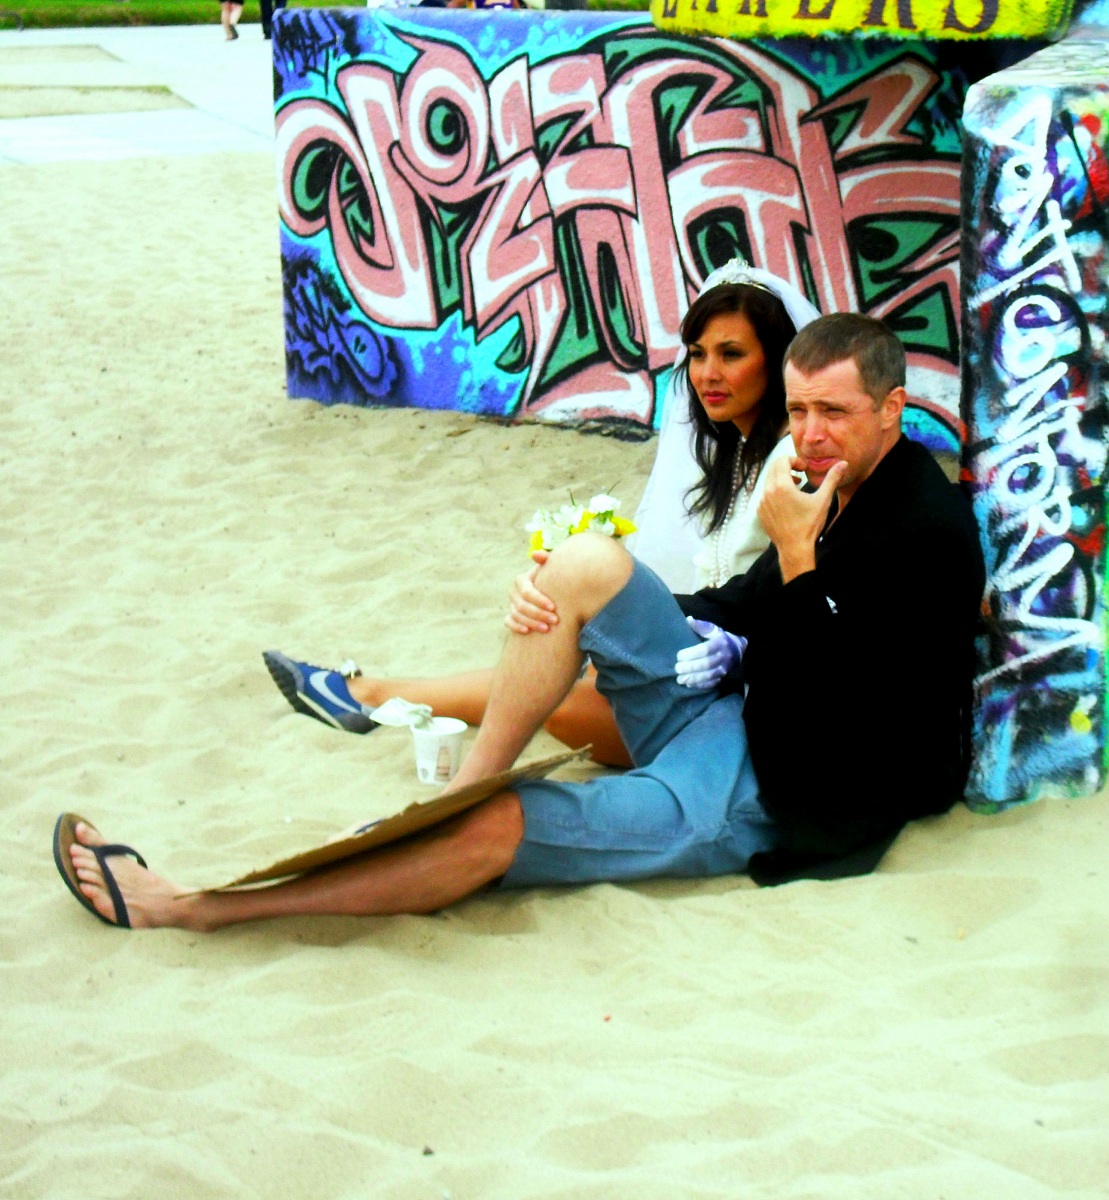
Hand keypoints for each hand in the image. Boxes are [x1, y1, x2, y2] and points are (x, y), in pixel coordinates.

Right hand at [505, 549, 558, 633]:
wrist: (548, 591)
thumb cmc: (551, 578)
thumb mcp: (550, 568)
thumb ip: (546, 559)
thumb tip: (536, 554)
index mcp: (521, 580)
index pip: (527, 592)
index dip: (539, 600)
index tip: (553, 607)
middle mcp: (513, 592)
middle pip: (522, 606)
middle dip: (539, 614)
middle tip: (555, 620)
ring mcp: (511, 604)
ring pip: (517, 615)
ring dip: (532, 623)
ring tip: (547, 629)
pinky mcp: (510, 616)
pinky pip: (508, 622)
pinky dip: (516, 627)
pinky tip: (528, 631)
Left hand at [674, 617, 746, 688]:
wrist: (737, 650)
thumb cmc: (720, 638)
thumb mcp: (713, 630)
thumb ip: (701, 626)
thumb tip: (688, 619)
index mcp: (720, 643)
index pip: (705, 649)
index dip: (691, 654)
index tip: (679, 656)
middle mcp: (723, 657)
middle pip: (706, 664)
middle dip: (690, 668)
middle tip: (677, 668)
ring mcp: (724, 669)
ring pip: (709, 676)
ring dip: (693, 678)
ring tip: (680, 679)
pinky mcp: (722, 677)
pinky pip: (712, 684)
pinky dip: (700, 685)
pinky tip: (689, 684)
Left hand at [757, 455, 845, 582]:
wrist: (795, 548)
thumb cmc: (809, 524)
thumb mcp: (823, 500)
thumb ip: (832, 479)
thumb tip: (843, 463)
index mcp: (781, 486)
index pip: (782, 460)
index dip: (795, 460)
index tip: (805, 469)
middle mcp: (767, 492)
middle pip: (773, 468)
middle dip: (787, 467)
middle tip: (800, 475)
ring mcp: (761, 502)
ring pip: (768, 481)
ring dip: (781, 479)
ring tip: (795, 488)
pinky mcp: (760, 512)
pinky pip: (765, 494)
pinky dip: (775, 492)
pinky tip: (787, 502)